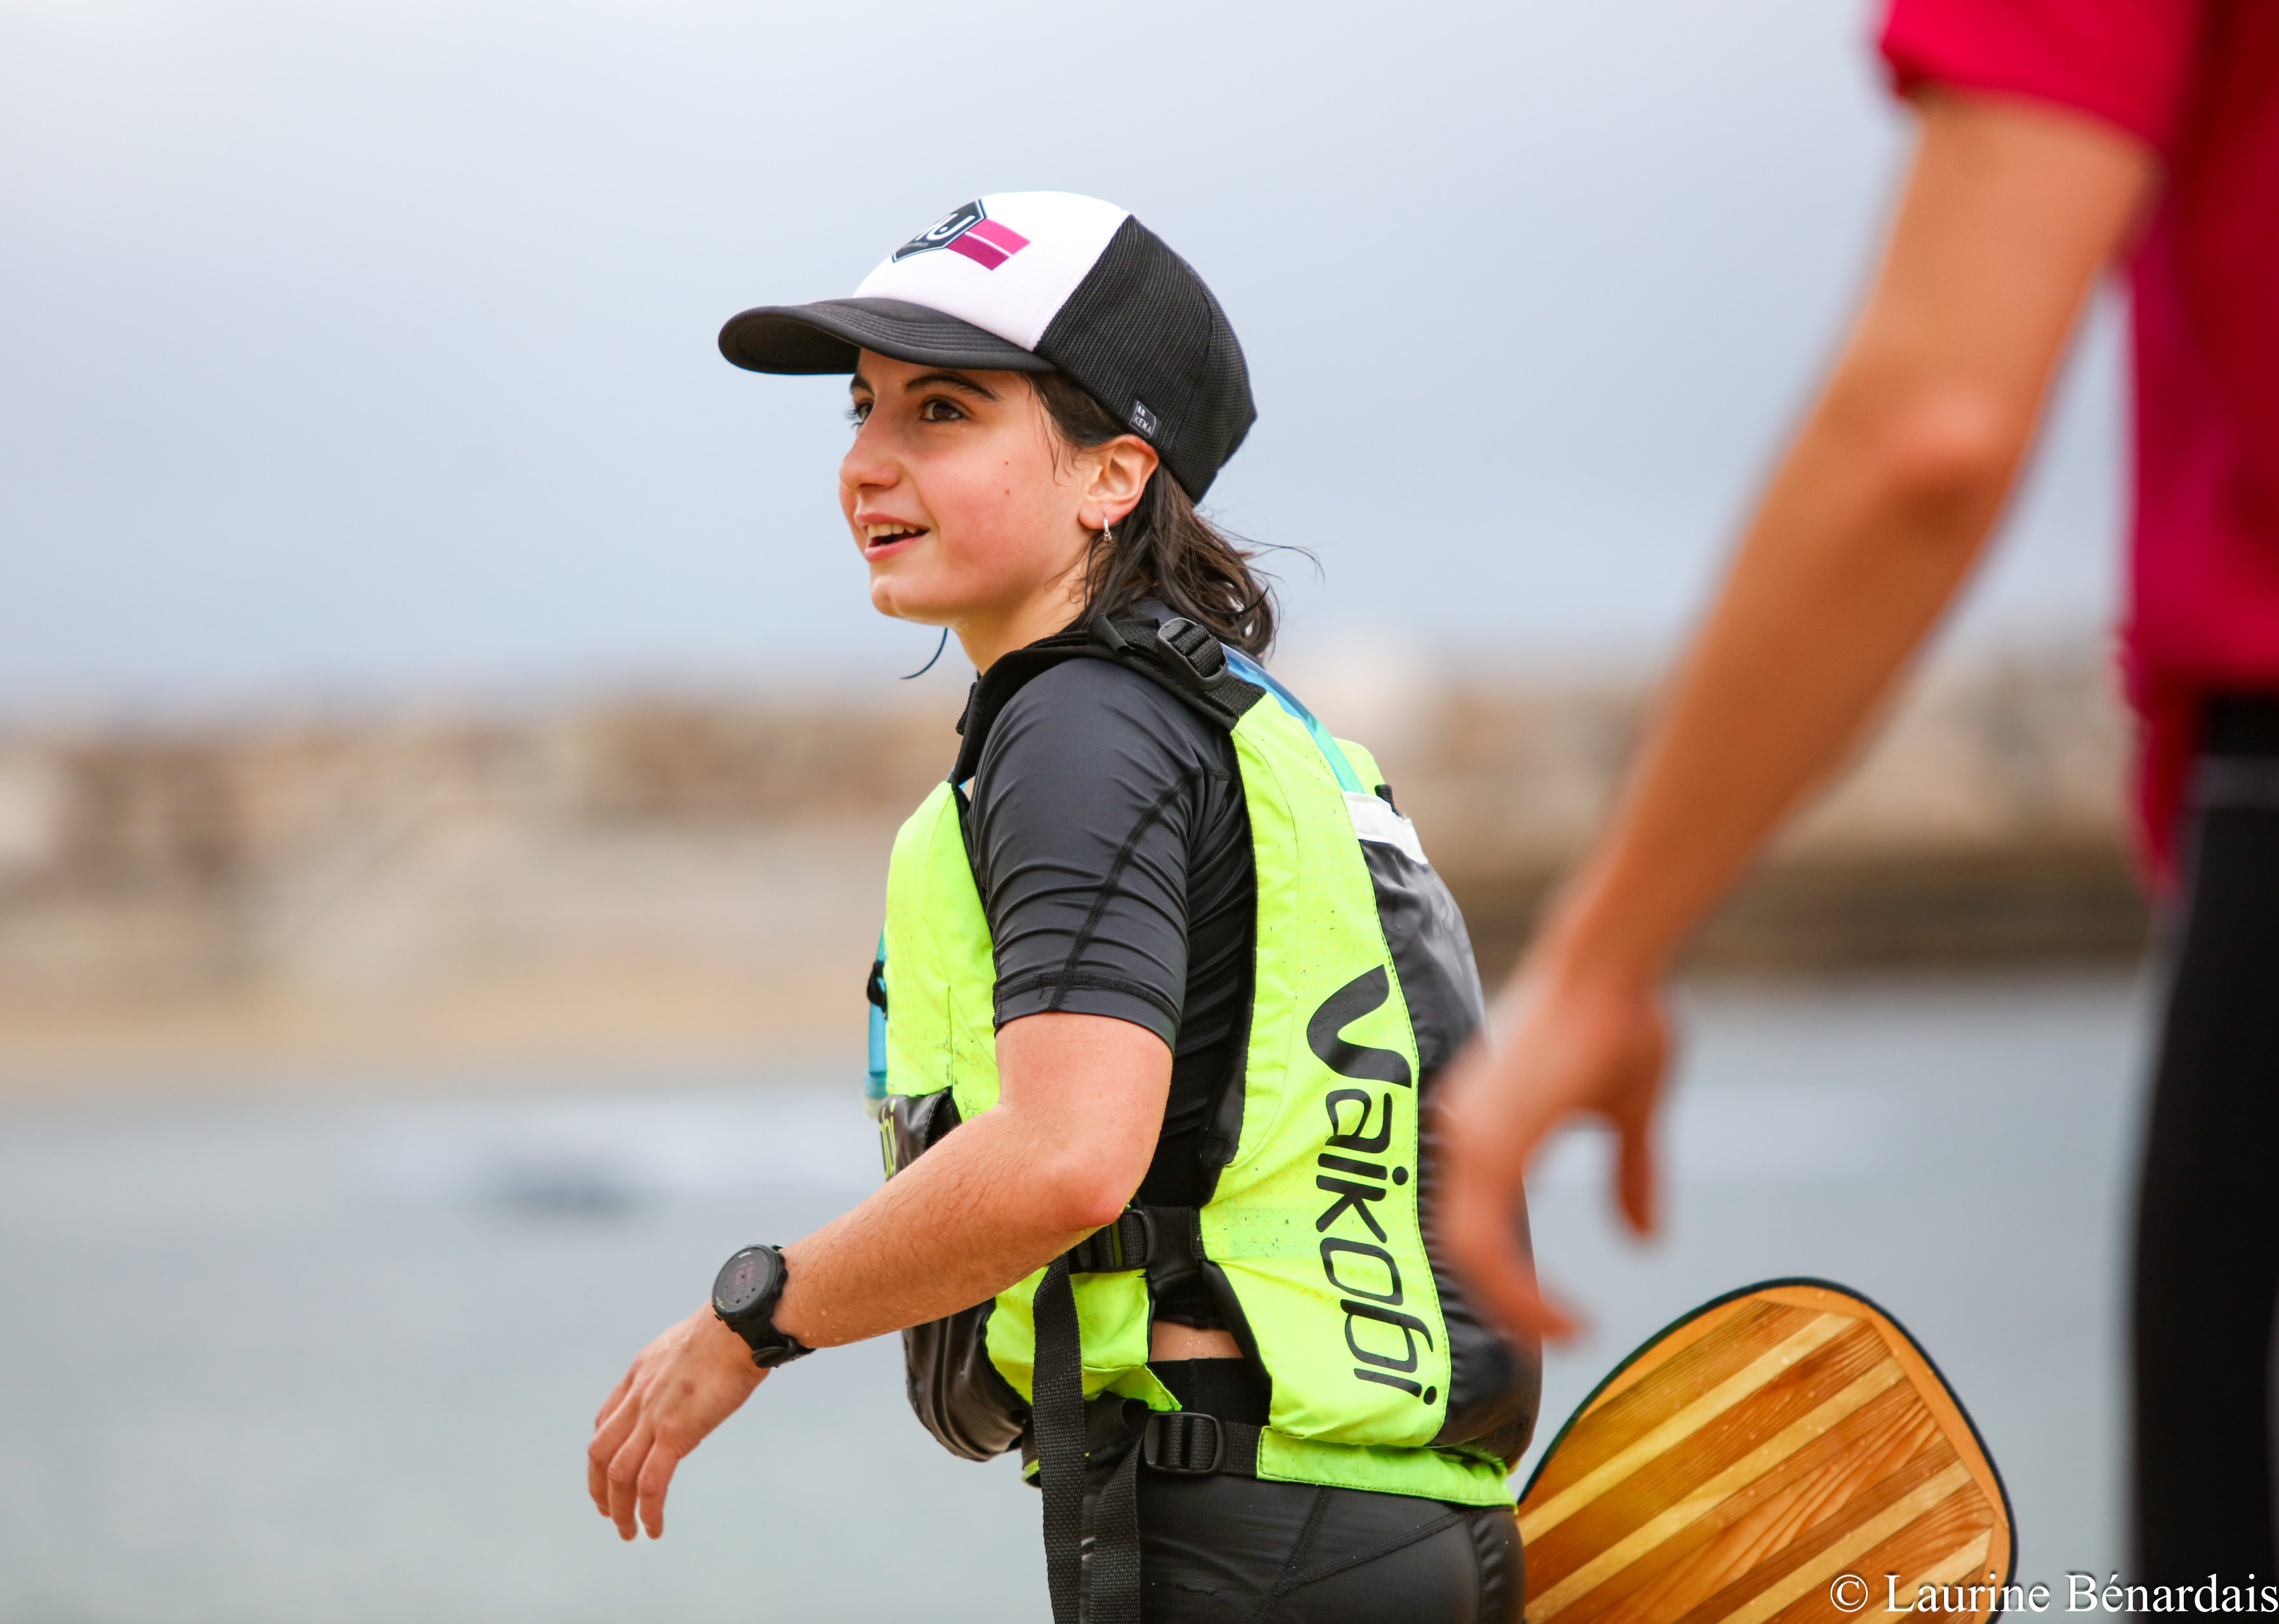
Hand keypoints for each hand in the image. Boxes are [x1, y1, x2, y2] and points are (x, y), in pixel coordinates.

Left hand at [587, 1307, 764, 1539]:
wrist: (739, 1324)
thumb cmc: (730, 1328)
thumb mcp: (690, 1343)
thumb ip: (681, 1366)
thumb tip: (696, 1376)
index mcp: (640, 1373)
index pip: (604, 1419)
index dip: (601, 1451)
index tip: (606, 1471)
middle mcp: (638, 1397)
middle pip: (600, 1452)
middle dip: (598, 1487)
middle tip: (607, 1511)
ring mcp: (653, 1416)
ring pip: (618, 1475)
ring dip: (618, 1509)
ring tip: (628, 1531)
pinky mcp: (676, 1434)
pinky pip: (651, 1483)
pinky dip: (647, 1511)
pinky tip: (652, 1529)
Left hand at [1436, 952, 1670, 1342]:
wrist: (1614, 964)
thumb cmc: (1622, 1017)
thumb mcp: (1630, 1111)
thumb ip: (1629, 1172)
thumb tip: (1643, 1239)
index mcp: (1486, 1126)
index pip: (1473, 1224)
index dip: (1506, 1280)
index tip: (1559, 1317)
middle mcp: (1464, 1133)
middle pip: (1461, 1248)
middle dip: (1505, 1304)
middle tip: (1555, 1338)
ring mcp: (1470, 1137)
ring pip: (1466, 1254)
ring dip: (1513, 1306)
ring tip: (1566, 1334)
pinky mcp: (1489, 1141)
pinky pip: (1482, 1241)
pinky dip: (1516, 1289)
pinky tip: (1564, 1315)